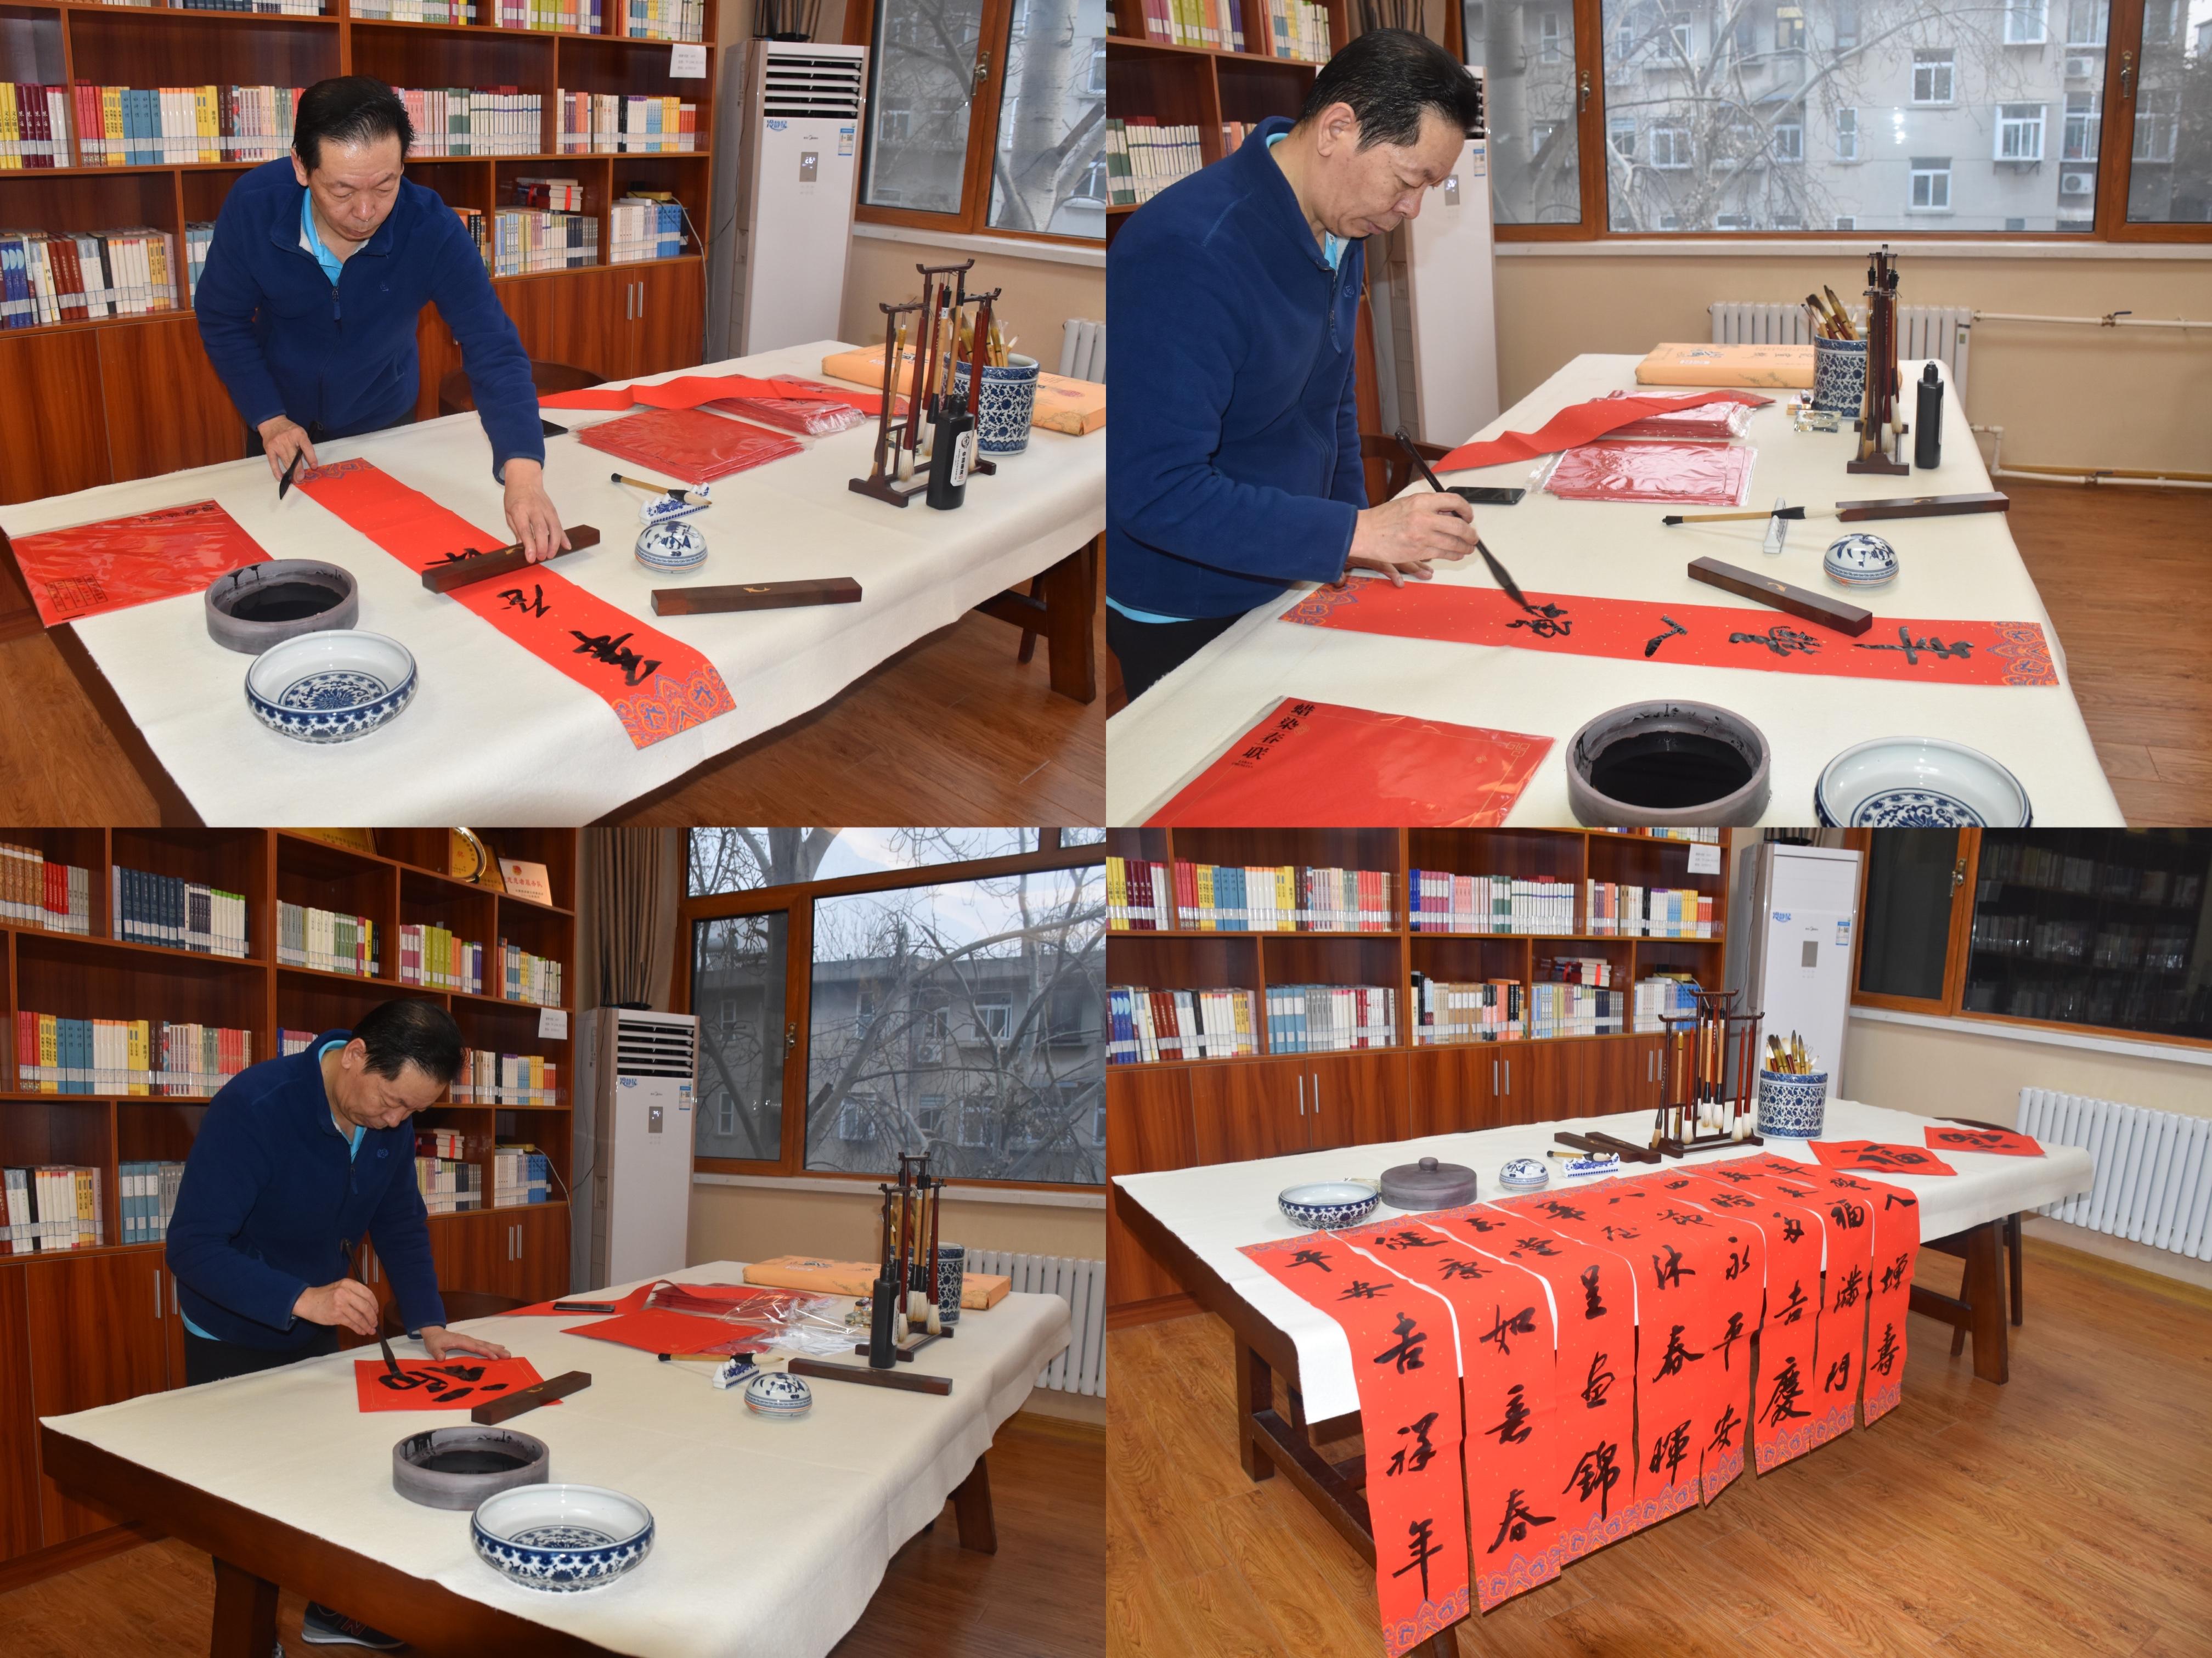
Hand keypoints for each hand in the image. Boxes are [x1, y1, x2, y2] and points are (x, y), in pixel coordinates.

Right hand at [258, 415, 317, 482]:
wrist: (272, 422)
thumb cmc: (289, 430)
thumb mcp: (300, 433)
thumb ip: (305, 445)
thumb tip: (310, 462)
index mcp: (298, 434)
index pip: (306, 447)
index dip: (311, 458)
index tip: (314, 467)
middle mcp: (287, 439)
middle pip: (294, 457)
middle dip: (298, 469)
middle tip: (301, 478)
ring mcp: (277, 444)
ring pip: (285, 461)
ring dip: (290, 472)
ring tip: (294, 480)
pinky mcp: (269, 448)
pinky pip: (273, 462)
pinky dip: (276, 471)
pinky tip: (281, 478)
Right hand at [293, 1277, 380, 1335]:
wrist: (307, 1301)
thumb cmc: (325, 1295)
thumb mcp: (340, 1287)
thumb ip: (354, 1293)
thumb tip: (369, 1306)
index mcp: (348, 1284)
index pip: (368, 1294)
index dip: (374, 1304)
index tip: (376, 1311)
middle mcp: (345, 1292)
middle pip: (365, 1306)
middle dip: (373, 1316)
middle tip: (375, 1322)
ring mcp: (340, 1304)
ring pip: (359, 1317)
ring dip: (367, 1325)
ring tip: (371, 1330)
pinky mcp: (336, 1316)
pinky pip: (351, 1323)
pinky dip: (359, 1328)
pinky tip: (362, 1331)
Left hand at [421, 1325, 511, 1361]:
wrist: (435, 1333)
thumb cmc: (435, 1341)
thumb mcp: (433, 1347)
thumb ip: (437, 1353)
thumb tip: (441, 1359)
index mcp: (461, 1341)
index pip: (476, 1347)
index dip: (486, 1352)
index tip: (495, 1357)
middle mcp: (468, 1340)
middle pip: (485, 1345)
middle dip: (497, 1350)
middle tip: (508, 1355)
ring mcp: (470, 1340)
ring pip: (486, 1344)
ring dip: (497, 1348)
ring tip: (507, 1353)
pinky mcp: (470, 1342)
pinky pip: (483, 1344)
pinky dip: (492, 1346)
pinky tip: (499, 1348)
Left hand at [502, 460, 569, 564]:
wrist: (525, 480)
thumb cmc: (515, 498)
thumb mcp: (509, 513)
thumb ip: (516, 530)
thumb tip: (522, 547)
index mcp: (519, 510)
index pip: (525, 530)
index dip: (529, 545)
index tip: (530, 557)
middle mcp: (534, 509)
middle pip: (541, 530)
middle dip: (542, 546)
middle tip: (541, 557)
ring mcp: (546, 510)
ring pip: (554, 528)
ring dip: (554, 544)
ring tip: (550, 555)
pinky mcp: (553, 511)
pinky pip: (560, 525)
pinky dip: (564, 537)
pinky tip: (566, 546)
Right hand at [1346, 492, 1478, 586]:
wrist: (1365, 533)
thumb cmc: (1383, 518)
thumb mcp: (1407, 503)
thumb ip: (1429, 507)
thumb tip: (1449, 514)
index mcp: (1422, 501)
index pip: (1454, 501)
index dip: (1466, 509)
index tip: (1468, 516)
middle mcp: (1424, 517)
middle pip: (1459, 526)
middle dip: (1470, 533)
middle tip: (1473, 537)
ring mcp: (1422, 536)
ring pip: (1454, 543)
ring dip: (1465, 547)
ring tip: (1468, 548)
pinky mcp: (1418, 551)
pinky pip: (1443, 554)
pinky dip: (1453, 555)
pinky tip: (1456, 555)